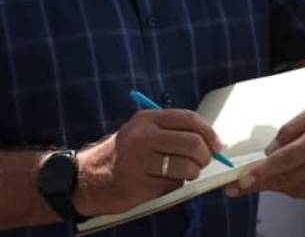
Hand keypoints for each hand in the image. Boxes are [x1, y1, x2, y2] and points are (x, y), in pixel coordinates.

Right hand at [72, 109, 220, 216]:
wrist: (88, 178)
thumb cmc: (124, 154)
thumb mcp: (143, 132)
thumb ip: (172, 131)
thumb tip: (210, 140)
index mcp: (146, 119)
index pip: (189, 119)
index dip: (208, 132)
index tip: (217, 144)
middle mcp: (143, 136)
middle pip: (192, 143)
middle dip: (204, 155)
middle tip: (203, 162)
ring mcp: (140, 161)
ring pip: (187, 166)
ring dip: (192, 173)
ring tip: (183, 173)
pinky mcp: (140, 184)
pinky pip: (173, 184)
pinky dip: (175, 184)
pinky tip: (162, 181)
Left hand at [224, 103, 304, 199]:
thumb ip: (289, 130)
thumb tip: (270, 152)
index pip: (285, 160)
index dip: (261, 172)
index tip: (242, 180)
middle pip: (285, 178)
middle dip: (258, 183)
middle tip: (235, 187)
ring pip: (293, 188)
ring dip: (273, 184)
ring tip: (258, 180)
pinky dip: (291, 186)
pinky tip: (283, 178)